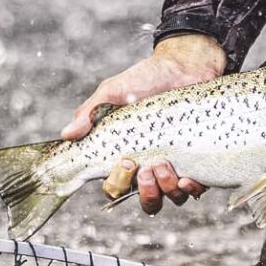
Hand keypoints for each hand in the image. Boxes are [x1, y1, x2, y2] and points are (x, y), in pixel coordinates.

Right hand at [65, 35, 227, 213]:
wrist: (184, 65)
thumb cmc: (145, 78)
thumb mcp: (113, 92)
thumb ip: (90, 113)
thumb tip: (67, 135)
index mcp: (127, 155)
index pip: (117, 186)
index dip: (119, 183)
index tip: (126, 161)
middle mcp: (150, 165)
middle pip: (147, 200)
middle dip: (146, 192)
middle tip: (148, 167)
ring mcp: (176, 164)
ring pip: (171, 197)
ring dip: (167, 188)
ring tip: (165, 163)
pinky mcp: (199, 160)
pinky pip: (196, 188)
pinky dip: (192, 188)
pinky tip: (188, 176)